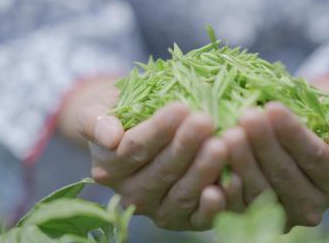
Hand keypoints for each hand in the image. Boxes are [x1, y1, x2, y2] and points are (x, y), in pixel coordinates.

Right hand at [78, 101, 227, 230]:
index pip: (135, 149)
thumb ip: (96, 120)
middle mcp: (131, 196)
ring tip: (221, 144)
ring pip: (182, 194)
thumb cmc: (122, 114)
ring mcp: (159, 211)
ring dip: (203, 171)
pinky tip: (233, 180)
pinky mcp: (186, 221)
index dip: (158, 130)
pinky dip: (216, 203)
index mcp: (109, 169)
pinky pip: (200, 216)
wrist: (137, 134)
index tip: (180, 107)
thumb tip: (109, 135)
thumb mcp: (99, 109)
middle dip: (185, 146)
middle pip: (161, 172)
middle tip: (206, 121)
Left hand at [222, 101, 328, 227]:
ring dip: (243, 162)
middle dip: (264, 144)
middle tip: (246, 117)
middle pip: (285, 175)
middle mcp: (316, 206)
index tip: (272, 108)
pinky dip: (229, 187)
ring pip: (262, 191)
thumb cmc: (324, 120)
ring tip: (229, 133)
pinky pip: (241, 206)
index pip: (313, 156)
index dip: (292, 133)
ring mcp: (286, 216)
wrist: (305, 136)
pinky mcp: (259, 219)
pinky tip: (218, 162)